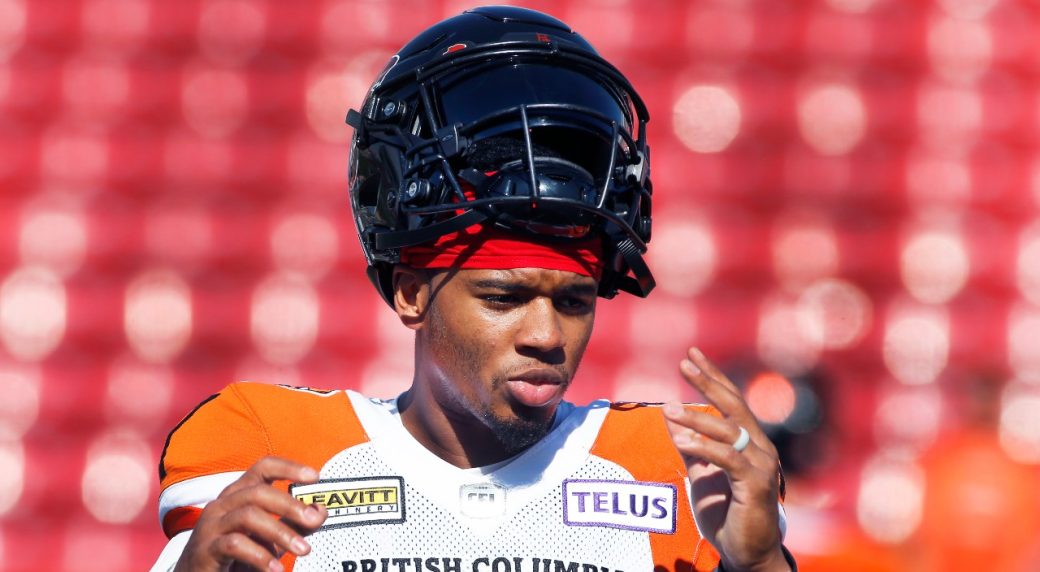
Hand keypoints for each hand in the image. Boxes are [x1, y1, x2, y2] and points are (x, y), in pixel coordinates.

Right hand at [174, 456, 328, 571]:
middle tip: (314, 521)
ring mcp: (211, 525)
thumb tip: (320, 511)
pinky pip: (234, 544)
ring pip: (248, 516)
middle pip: (258, 492)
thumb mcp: (270, 538)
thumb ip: (294, 524)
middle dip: (290, 505)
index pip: (262, 468)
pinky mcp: (204, 549)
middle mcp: (222, 504)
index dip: (288, 467)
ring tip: (303, 550)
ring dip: (280, 532)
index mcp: (238, 494)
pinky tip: (276, 569)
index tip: (314, 476)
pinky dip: (259, 556)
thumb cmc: (238, 556)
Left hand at [662, 348, 788, 571]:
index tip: (693, 355)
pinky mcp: (757, 484)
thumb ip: (691, 446)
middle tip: (685, 363)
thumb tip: (669, 414)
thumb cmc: (727, 514)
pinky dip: (703, 448)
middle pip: (734, 406)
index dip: (712, 377)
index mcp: (751, 441)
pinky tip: (681, 441)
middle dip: (708, 382)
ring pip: (729, 431)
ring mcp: (762, 464)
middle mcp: (761, 447)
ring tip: (669, 408)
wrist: (747, 553)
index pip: (731, 401)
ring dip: (696, 418)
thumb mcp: (702, 475)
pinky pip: (728, 459)